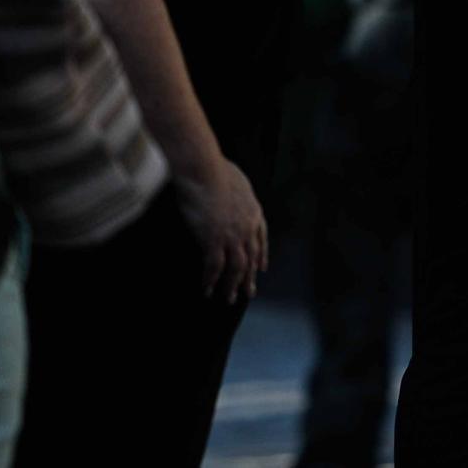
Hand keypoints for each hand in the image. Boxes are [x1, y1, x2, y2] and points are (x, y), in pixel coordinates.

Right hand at [174, 158, 267, 304]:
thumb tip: (231, 192)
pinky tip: (207, 289)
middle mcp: (247, 226)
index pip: (261, 239)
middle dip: (249, 278)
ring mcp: (232, 235)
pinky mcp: (213, 240)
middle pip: (251, 258)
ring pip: (236, 268)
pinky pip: (214, 267)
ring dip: (232, 285)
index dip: (262, 256)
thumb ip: (237, 193)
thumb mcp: (236, 180)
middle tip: (248, 293)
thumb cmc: (215, 167)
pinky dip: (211, 280)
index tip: (261, 268)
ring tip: (229, 299)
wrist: (204, 169)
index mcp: (254, 211)